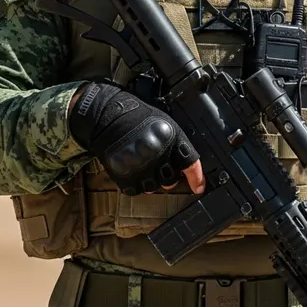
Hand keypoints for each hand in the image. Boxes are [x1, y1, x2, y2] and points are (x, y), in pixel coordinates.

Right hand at [69, 81, 203, 195]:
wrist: (107, 117)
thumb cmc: (136, 117)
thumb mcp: (164, 123)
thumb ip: (175, 142)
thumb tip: (185, 160)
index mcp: (172, 139)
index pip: (190, 163)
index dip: (197, 178)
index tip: (199, 187)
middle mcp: (159, 156)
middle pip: (171, 180)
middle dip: (170, 177)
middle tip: (162, 168)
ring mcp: (142, 168)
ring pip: (154, 187)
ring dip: (152, 180)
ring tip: (144, 166)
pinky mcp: (125, 177)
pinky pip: (136, 190)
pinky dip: (136, 183)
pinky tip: (133, 169)